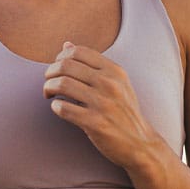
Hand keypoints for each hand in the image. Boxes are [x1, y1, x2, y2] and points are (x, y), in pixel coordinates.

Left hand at [43, 41, 161, 171]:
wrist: (140, 143)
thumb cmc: (124, 111)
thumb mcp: (116, 83)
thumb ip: (92, 64)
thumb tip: (66, 44)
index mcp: (115, 71)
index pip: (78, 51)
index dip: (60, 57)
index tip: (57, 68)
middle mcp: (110, 84)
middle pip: (65, 66)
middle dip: (50, 73)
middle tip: (48, 83)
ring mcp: (103, 103)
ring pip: (61, 84)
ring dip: (48, 88)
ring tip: (49, 95)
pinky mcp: (96, 123)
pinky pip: (63, 108)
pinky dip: (55, 106)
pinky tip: (58, 108)